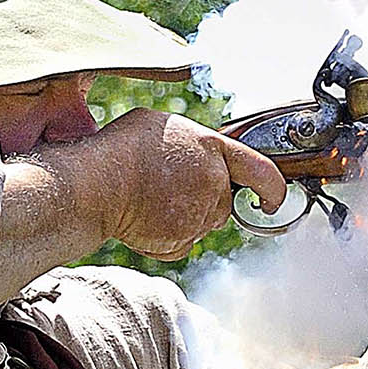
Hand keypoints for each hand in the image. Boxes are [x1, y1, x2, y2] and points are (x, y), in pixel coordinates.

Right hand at [36, 108, 293, 261]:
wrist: (94, 184)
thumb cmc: (120, 148)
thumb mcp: (161, 126)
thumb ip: (193, 144)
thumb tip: (199, 154)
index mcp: (212, 150)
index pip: (263, 172)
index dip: (273, 189)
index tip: (272, 201)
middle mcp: (213, 185)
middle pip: (224, 201)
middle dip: (205, 198)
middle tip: (168, 187)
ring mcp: (199, 216)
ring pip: (203, 222)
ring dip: (185, 215)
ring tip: (149, 198)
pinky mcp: (181, 241)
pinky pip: (182, 242)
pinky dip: (166, 235)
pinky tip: (143, 218)